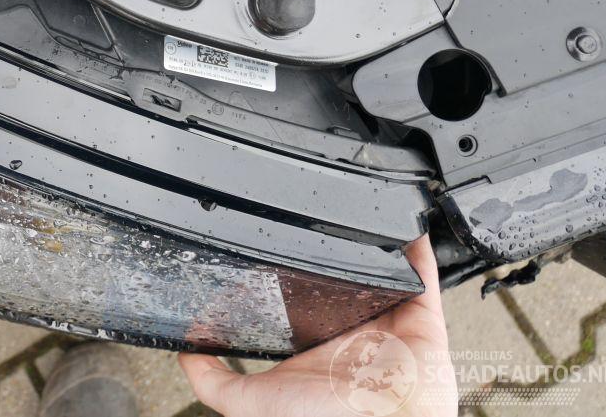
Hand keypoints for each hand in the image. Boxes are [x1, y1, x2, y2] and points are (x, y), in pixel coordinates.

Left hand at [180, 235, 455, 416]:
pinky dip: (416, 248)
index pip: (303, 299)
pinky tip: (404, 224)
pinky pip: (421, 274)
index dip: (291, 273)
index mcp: (316, 343)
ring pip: (381, 269)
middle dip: (333, 248)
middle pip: (343, 278)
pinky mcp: (420, 316)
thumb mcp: (252, 401)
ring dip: (372, 241)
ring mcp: (388, 319)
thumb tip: (184, 352)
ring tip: (356, 207)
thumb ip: (215, 379)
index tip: (273, 242)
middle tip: (315, 214)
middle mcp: (352, 328)